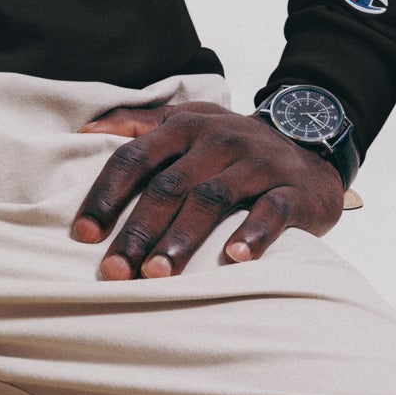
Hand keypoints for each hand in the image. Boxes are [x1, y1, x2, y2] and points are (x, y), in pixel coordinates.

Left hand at [72, 102, 344, 277]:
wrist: (311, 141)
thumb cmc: (231, 144)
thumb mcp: (186, 120)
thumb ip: (137, 123)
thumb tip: (84, 130)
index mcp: (184, 126)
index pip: (135, 158)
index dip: (107, 196)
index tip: (84, 234)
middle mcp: (217, 140)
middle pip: (168, 186)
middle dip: (138, 230)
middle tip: (115, 271)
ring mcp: (256, 163)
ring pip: (212, 199)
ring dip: (182, 238)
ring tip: (158, 274)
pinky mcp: (293, 189)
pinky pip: (271, 211)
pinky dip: (252, 234)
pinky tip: (235, 258)